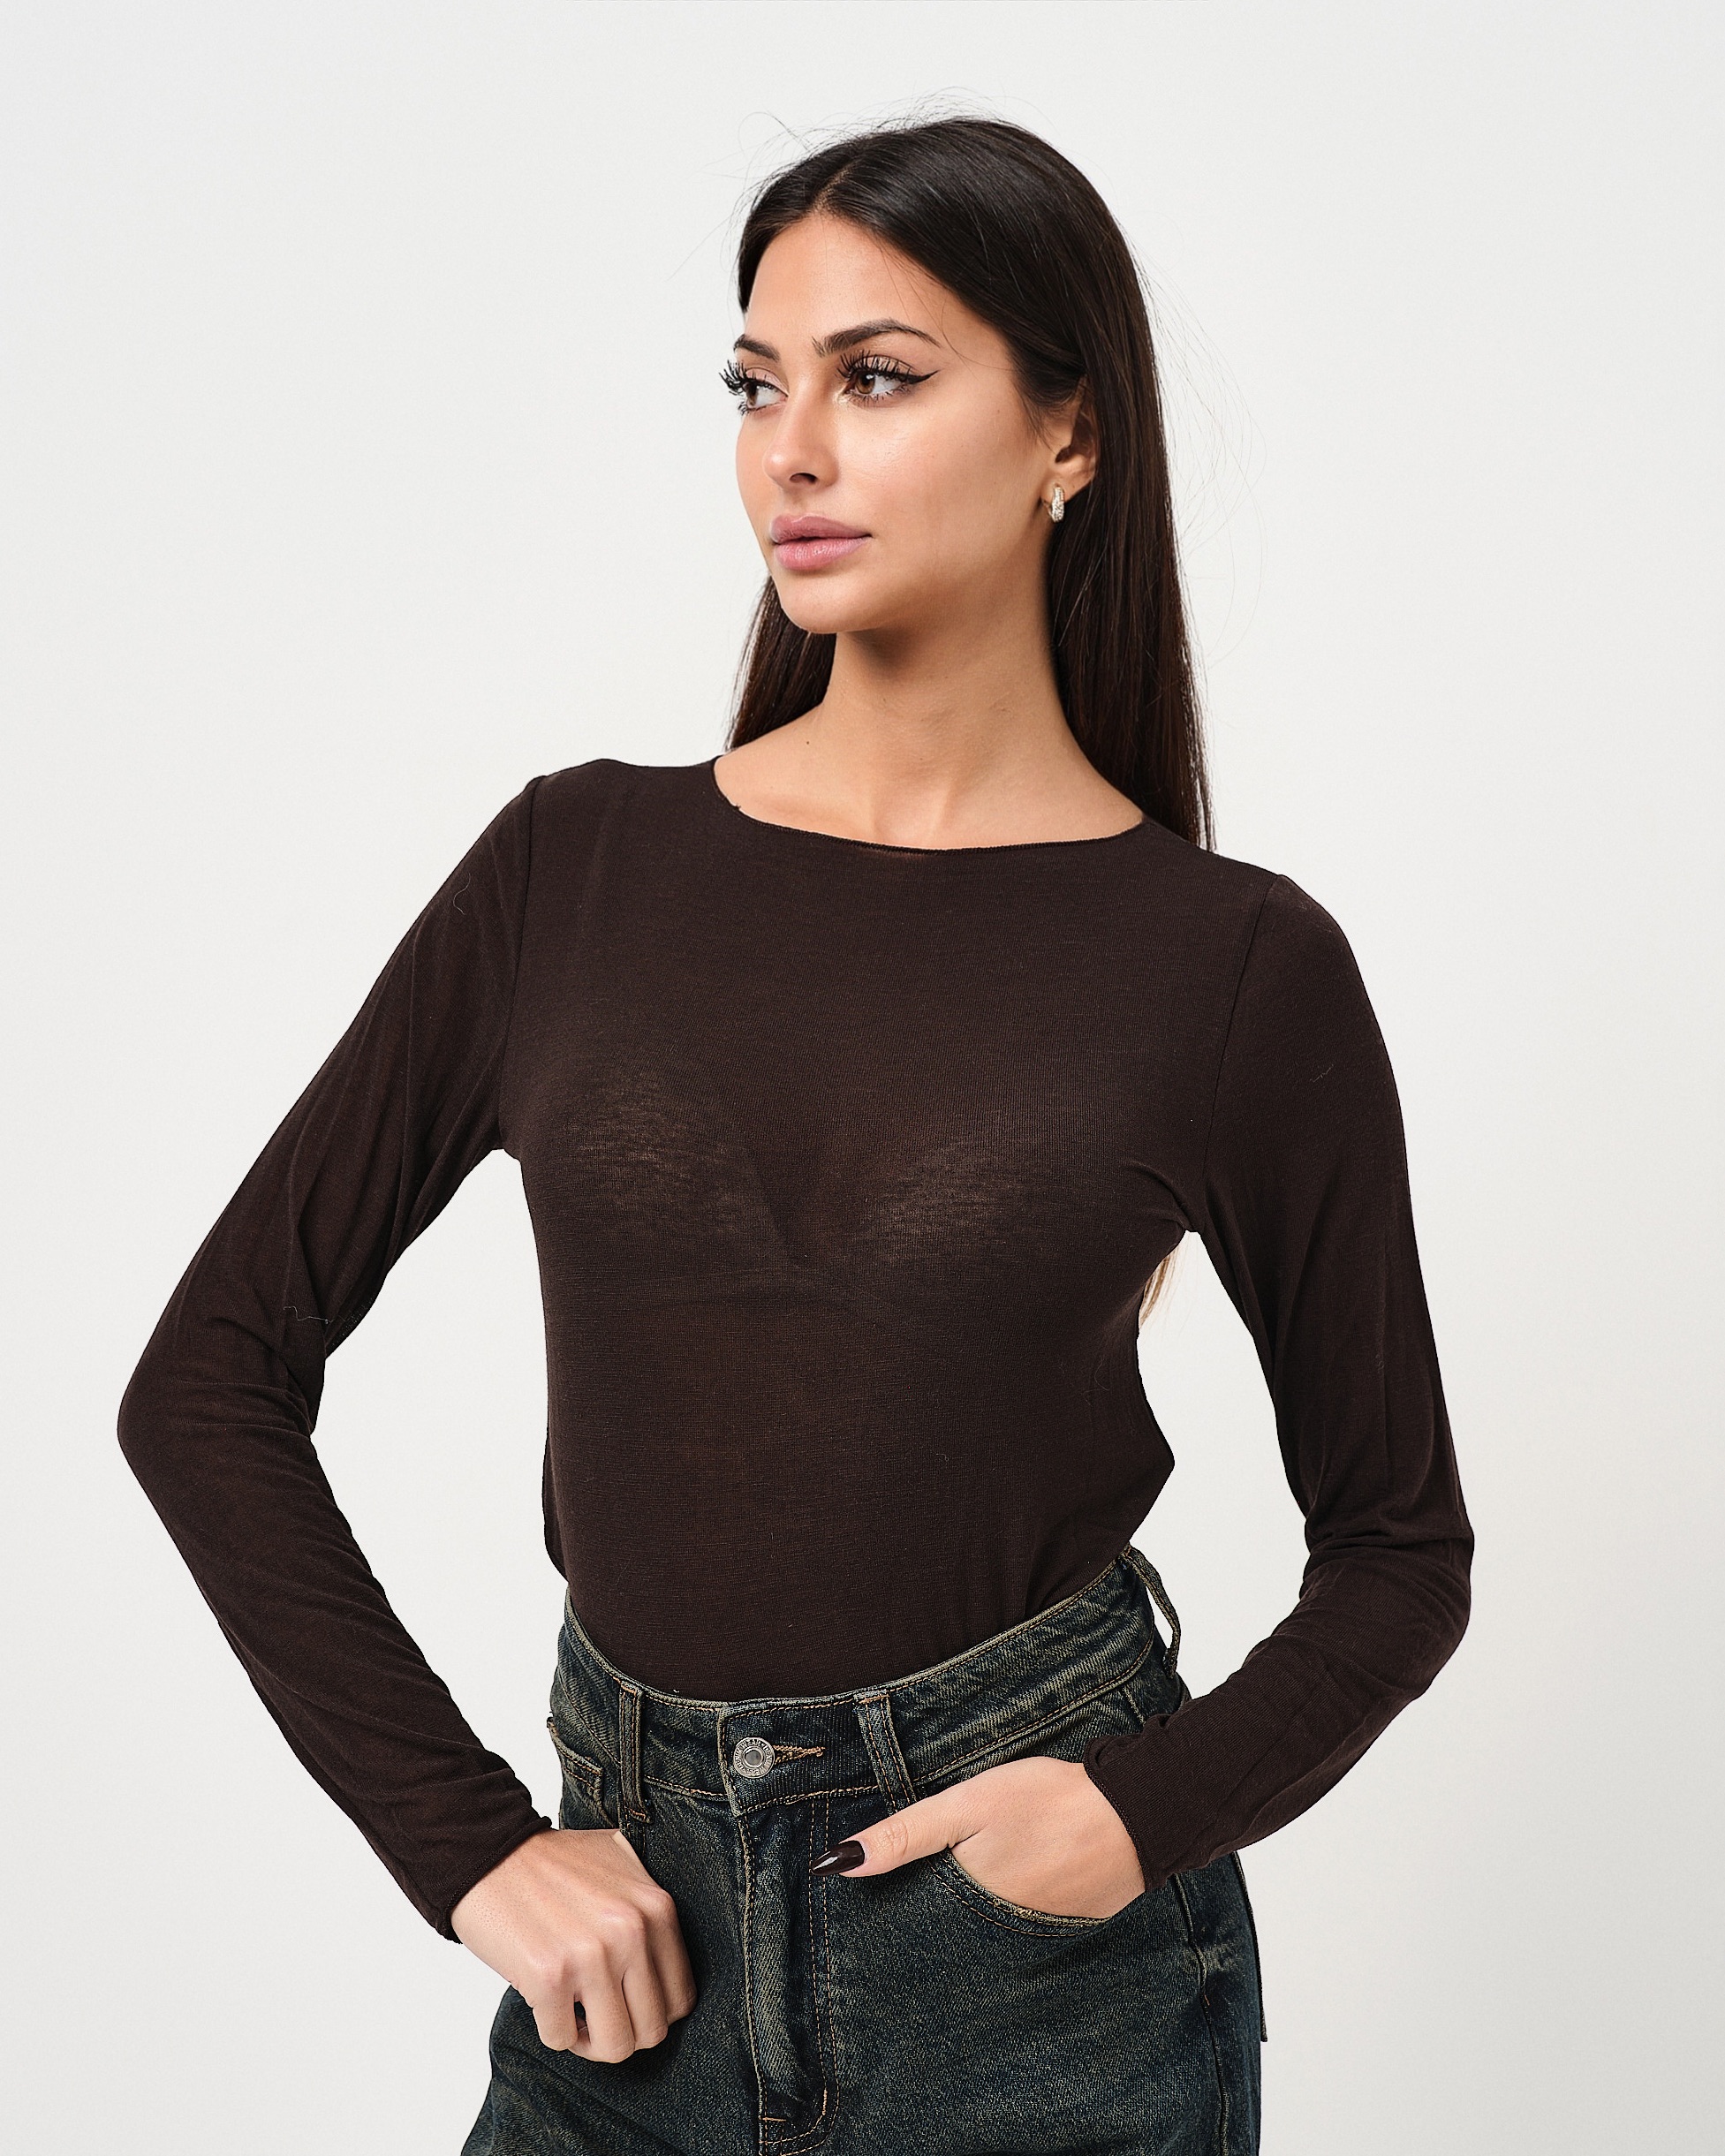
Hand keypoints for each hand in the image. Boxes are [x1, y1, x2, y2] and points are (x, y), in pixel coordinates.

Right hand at [451, 1827, 697, 2061]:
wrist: (488, 1852)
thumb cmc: (554, 1863)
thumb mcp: (621, 1864)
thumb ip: (650, 1909)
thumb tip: (668, 1968)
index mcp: (656, 1908)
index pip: (680, 1998)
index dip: (651, 2012)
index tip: (626, 2002)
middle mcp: (631, 1932)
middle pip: (652, 2031)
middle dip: (623, 2033)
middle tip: (596, 2015)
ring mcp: (591, 1956)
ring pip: (615, 2047)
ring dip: (590, 2041)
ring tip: (573, 2015)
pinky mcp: (549, 1977)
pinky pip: (562, 2040)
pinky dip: (552, 2030)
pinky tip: (543, 2000)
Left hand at [815, 1756, 1145, 1919]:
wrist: (1138, 1812)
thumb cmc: (1047, 1801)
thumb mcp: (966, 1805)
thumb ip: (905, 1835)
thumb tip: (836, 1864)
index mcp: (968, 1909)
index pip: (910, 1936)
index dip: (884, 1929)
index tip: (855, 1933)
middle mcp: (999, 1936)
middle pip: (946, 1943)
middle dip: (919, 1938)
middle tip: (891, 1928)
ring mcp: (1037, 1935)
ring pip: (983, 1939)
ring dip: (961, 1932)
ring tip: (936, 1917)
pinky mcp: (1067, 1924)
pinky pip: (1020, 1932)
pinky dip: (1003, 1920)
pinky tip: (997, 1899)